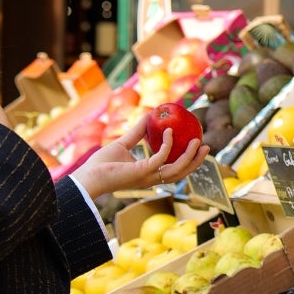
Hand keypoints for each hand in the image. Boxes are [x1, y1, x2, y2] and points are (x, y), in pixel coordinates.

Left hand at [72, 115, 209, 201]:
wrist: (89, 175)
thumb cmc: (102, 164)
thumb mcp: (123, 143)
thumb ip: (137, 132)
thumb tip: (148, 115)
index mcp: (149, 174)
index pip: (174, 169)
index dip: (187, 160)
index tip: (196, 145)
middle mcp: (152, 178)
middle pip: (181, 173)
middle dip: (196, 161)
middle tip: (205, 145)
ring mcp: (148, 176)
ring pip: (177, 169)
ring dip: (189, 156)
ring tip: (197, 141)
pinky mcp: (142, 172)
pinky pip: (160, 158)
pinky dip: (167, 145)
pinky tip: (168, 132)